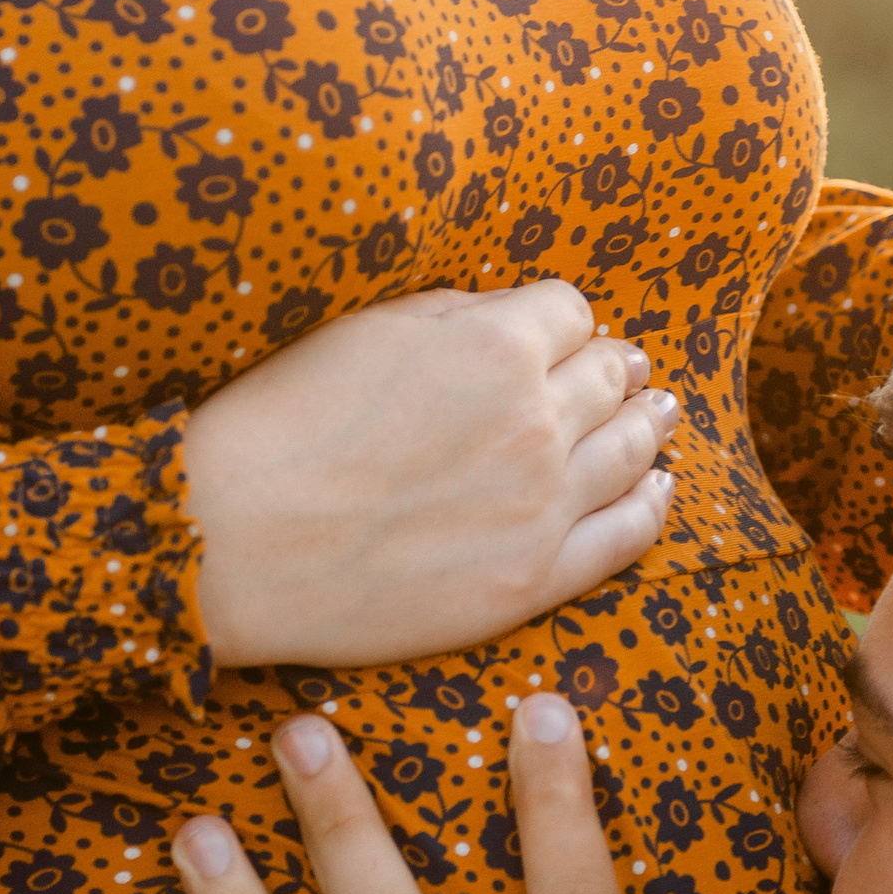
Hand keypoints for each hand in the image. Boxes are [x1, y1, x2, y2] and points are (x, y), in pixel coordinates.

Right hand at [179, 280, 676, 669]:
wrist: (231, 542)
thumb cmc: (280, 426)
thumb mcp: (364, 331)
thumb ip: (453, 317)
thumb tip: (508, 318)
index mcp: (496, 346)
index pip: (569, 313)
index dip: (563, 322)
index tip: (560, 334)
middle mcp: (536, 420)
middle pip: (610, 378)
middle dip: (619, 368)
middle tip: (631, 371)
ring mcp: (542, 505)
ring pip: (632, 450)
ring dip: (650, 425)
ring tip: (661, 414)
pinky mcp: (532, 580)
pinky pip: (626, 536)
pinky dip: (652, 505)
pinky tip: (659, 488)